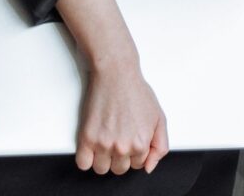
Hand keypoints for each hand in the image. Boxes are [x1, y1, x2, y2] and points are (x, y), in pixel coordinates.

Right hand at [75, 60, 168, 175]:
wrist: (116, 73)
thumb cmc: (136, 91)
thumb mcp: (159, 117)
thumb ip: (160, 146)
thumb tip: (149, 167)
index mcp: (141, 143)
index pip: (138, 164)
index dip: (135, 150)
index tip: (131, 136)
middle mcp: (122, 147)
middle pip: (120, 169)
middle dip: (121, 155)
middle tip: (119, 134)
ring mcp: (103, 143)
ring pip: (102, 168)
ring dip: (104, 157)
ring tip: (107, 137)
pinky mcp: (86, 138)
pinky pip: (83, 164)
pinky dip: (87, 158)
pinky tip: (94, 143)